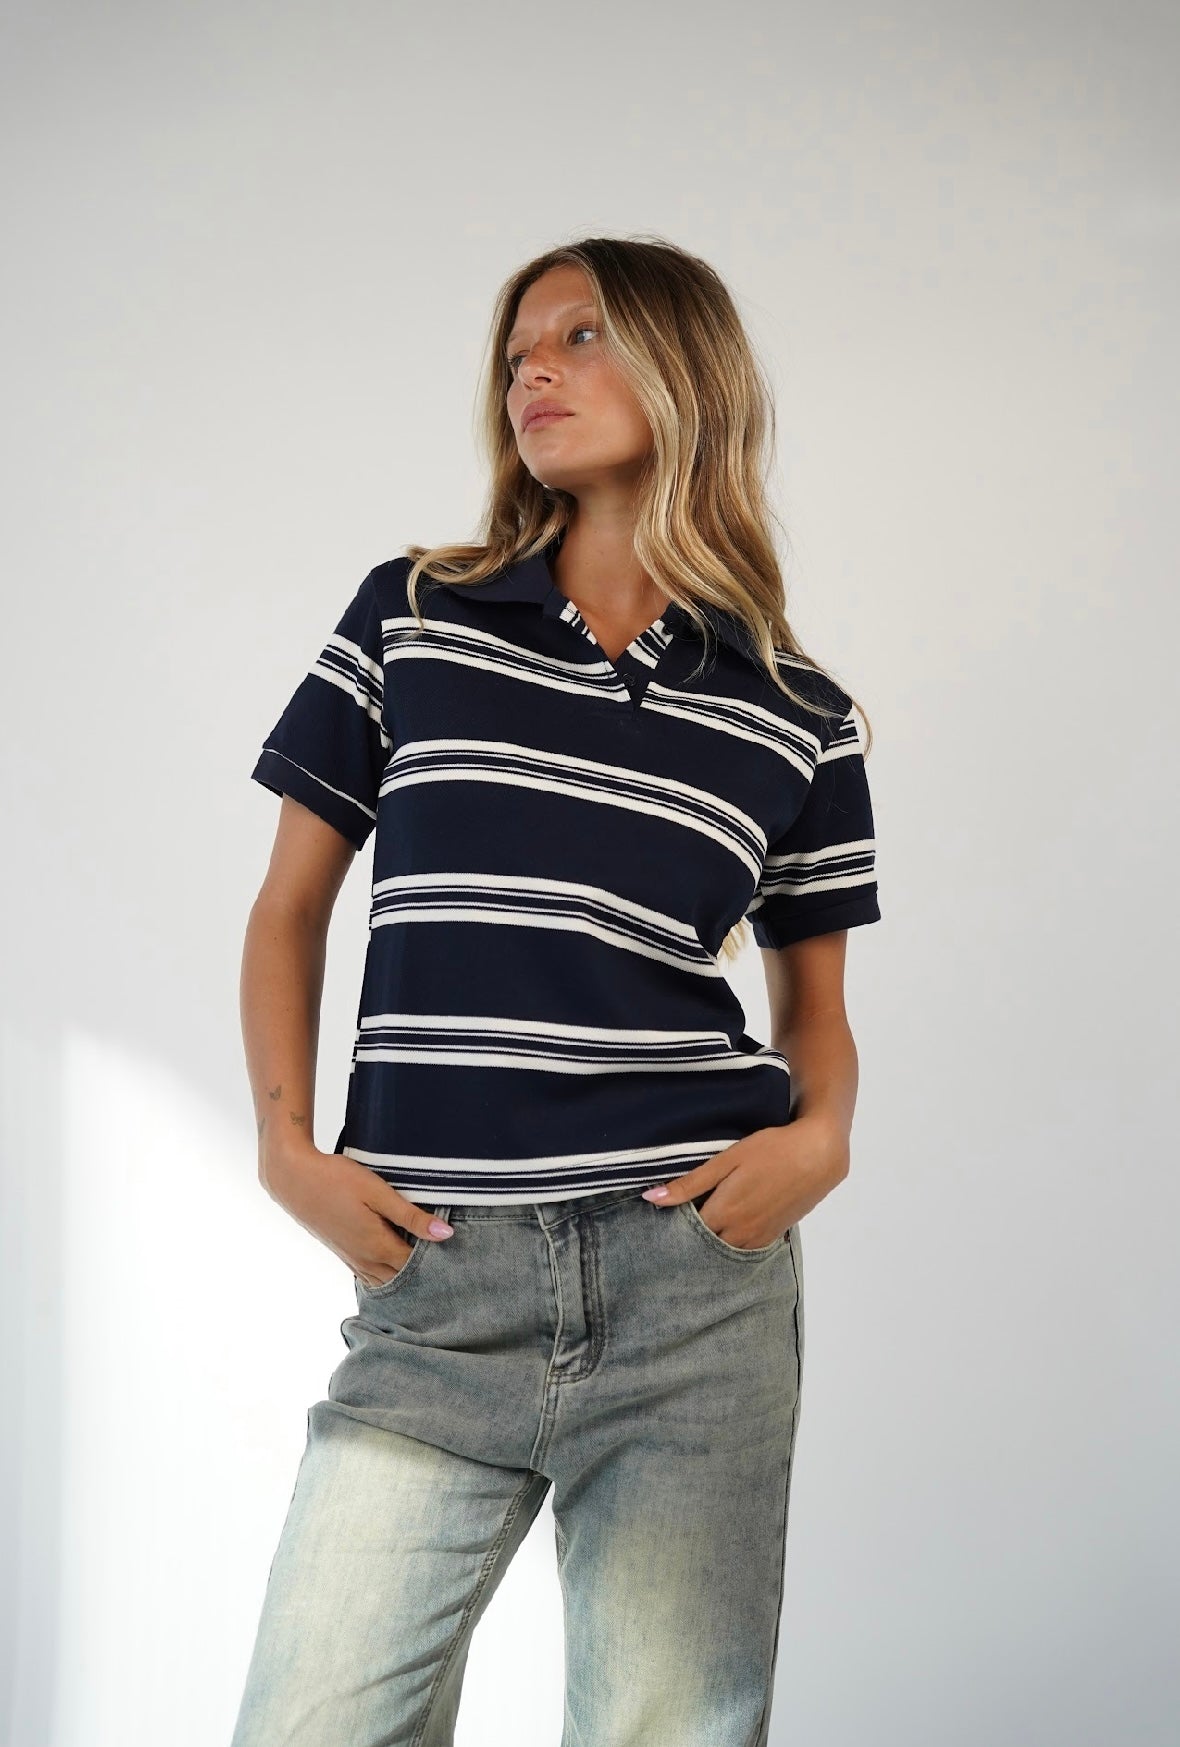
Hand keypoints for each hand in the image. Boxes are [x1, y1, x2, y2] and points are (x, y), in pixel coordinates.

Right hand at [260, 1145, 453, 1286]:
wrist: (293, 1179)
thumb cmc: (336, 1179)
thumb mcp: (378, 1192)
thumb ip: (411, 1216)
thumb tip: (446, 1234)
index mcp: (377, 1247)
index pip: (417, 1266)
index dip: (438, 1261)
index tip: (457, 1253)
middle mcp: (365, 1260)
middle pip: (402, 1277)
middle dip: (424, 1273)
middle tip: (447, 1262)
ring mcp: (351, 1259)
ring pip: (385, 1279)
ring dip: (404, 1275)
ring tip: (426, 1262)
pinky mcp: (342, 1252)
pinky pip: (370, 1274)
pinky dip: (386, 1273)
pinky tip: (395, 1261)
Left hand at [641, 1114, 851, 1247]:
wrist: (819, 1154)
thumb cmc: (771, 1150)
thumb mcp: (727, 1160)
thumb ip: (690, 1183)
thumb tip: (652, 1199)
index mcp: (723, 1214)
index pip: (686, 1233)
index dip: (674, 1225)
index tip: (665, 1216)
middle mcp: (740, 1233)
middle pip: (705, 1245)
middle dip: (692, 1236)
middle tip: (683, 1219)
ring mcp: (760, 1237)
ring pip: (726, 1250)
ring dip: (714, 1240)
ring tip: (707, 1220)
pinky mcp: (776, 1235)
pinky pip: (747, 1247)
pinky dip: (735, 1240)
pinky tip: (732, 1224)